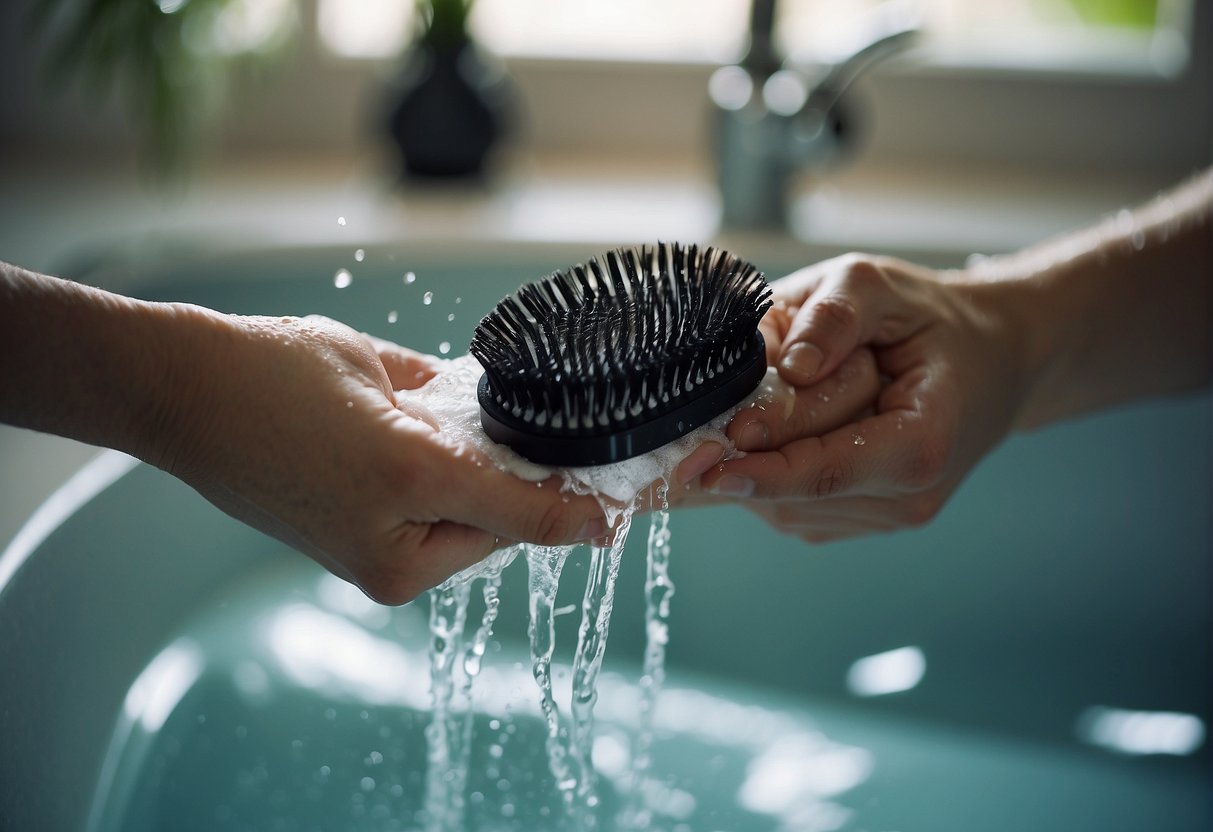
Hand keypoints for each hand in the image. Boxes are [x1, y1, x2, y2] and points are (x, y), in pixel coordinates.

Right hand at [158, 312, 606, 603]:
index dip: (581, 506)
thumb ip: (455, 402)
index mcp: (409, 507)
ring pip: (466, 533)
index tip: (624, 508)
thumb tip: (503, 418)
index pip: (525, 514)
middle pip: (501, 527)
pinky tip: (449, 458)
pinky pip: (429, 537)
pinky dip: (449, 504)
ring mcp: (370, 566)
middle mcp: (394, 553)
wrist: (180, 396)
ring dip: (489, 496)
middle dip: (533, 490)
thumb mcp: (384, 373)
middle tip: (572, 453)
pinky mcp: (352, 563)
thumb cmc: (270, 378)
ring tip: (495, 444)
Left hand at [699, 254, 1028, 541]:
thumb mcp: (882, 286)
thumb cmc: (929, 320)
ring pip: (789, 508)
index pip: (825, 471)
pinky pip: (796, 510)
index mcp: (922, 443)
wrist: (990, 359)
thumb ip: (834, 316)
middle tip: (720, 411)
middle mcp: (908, 497)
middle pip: (798, 489)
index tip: (704, 457)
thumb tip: (788, 364)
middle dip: (751, 451)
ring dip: (760, 463)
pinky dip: (772, 476)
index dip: (760, 467)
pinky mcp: (863, 522)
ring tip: (777, 405)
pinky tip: (785, 433)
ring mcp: (887, 518)